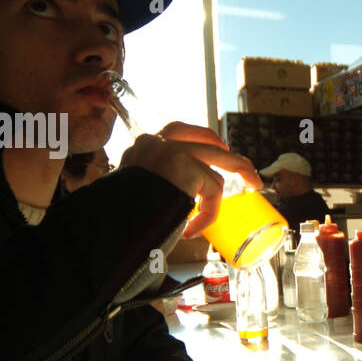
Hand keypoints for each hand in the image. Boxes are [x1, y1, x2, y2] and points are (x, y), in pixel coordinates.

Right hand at [119, 122, 261, 237]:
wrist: (107, 223)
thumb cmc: (120, 217)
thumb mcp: (138, 191)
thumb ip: (157, 184)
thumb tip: (178, 201)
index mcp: (142, 147)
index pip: (175, 131)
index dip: (201, 140)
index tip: (216, 150)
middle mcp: (155, 142)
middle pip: (202, 137)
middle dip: (227, 151)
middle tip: (245, 166)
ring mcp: (171, 151)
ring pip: (217, 158)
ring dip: (240, 171)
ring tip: (253, 183)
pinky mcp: (185, 166)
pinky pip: (212, 189)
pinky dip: (209, 211)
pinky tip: (194, 229)